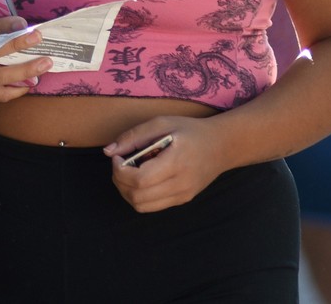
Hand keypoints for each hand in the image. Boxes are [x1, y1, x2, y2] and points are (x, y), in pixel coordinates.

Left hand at [104, 116, 227, 212]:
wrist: (222, 146)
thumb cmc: (191, 131)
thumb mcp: (162, 123)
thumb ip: (133, 136)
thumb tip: (108, 152)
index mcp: (176, 163)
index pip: (139, 179)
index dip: (119, 170)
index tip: (117, 157)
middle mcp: (180, 185)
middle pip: (136, 196)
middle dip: (119, 180)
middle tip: (120, 164)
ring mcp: (182, 196)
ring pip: (141, 206)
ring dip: (126, 190)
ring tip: (129, 172)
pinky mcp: (182, 200)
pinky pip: (152, 206)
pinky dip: (138, 195)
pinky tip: (141, 178)